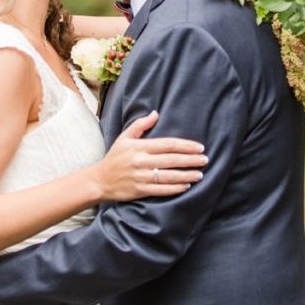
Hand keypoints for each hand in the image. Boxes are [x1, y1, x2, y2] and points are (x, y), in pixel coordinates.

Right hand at [93, 111, 207, 200]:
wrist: (99, 180)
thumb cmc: (115, 157)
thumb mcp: (124, 138)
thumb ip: (140, 125)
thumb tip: (156, 113)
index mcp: (140, 147)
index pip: (167, 144)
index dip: (185, 146)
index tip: (199, 147)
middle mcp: (141, 161)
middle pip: (171, 160)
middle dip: (190, 160)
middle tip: (205, 160)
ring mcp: (141, 177)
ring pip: (168, 176)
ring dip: (186, 175)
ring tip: (200, 174)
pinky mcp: (140, 190)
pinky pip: (161, 190)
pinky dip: (175, 188)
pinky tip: (186, 186)